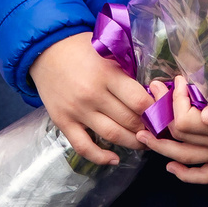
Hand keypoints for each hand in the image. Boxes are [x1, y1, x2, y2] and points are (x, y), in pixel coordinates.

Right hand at [31, 31, 151, 164]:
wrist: (44, 50)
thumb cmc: (81, 48)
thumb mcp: (107, 51)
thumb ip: (127, 71)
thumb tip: (152, 93)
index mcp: (107, 74)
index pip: (140, 101)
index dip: (155, 111)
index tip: (162, 113)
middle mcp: (93, 95)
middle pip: (129, 120)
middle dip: (148, 129)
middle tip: (158, 130)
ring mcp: (77, 110)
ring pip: (112, 135)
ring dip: (132, 143)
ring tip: (144, 143)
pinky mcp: (63, 121)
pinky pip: (84, 147)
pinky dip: (100, 157)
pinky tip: (114, 159)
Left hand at [143, 82, 207, 183]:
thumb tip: (206, 114)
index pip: (185, 120)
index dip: (175, 100)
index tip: (178, 82)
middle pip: (179, 135)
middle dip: (161, 114)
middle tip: (151, 98)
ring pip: (184, 156)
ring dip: (160, 146)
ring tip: (143, 135)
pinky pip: (203, 176)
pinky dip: (184, 174)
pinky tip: (170, 166)